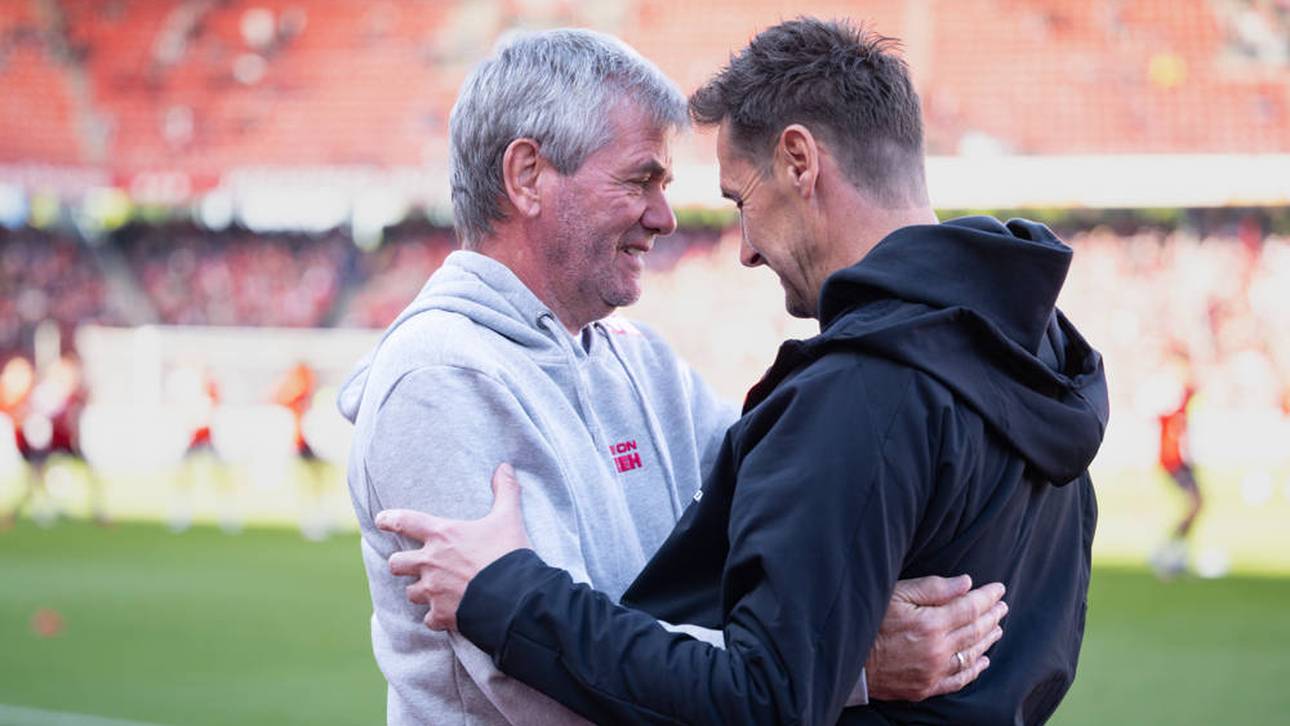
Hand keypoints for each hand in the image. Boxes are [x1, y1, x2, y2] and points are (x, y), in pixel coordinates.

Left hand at [376, 463, 530, 630]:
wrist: (515, 597)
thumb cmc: (508, 554)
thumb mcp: (508, 518)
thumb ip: (505, 491)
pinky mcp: (441, 615)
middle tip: (412, 565)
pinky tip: (447, 616)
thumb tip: (505, 466)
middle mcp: (431, 562)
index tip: (380, 520)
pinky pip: (429, 620)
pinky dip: (436, 618)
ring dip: (420, 592)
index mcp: (442, 535)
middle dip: (401, 564)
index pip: (405, 521)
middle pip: (397, 563)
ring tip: (433, 591)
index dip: (389, 519)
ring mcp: (434, 590)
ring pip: (411, 593)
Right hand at [865, 575, 1006, 701]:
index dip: (987, 597)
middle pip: (975, 630)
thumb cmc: (868, 621)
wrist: (846, 659)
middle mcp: (938, 649)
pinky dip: (974, 670)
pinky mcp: (925, 687)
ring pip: (971, 655)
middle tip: (1002, 606)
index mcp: (931, 623)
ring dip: (988, 640)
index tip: (999, 588)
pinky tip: (983, 662)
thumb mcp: (896, 594)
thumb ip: (933, 588)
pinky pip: (958, 680)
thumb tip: (966, 583)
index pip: (970, 607)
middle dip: (992, 616)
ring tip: (998, 628)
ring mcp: (933, 671)